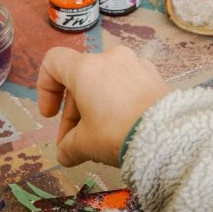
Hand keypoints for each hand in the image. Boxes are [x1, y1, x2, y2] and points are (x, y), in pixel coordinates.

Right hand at [37, 44, 171, 166]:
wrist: (167, 135)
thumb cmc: (117, 133)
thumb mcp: (84, 145)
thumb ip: (68, 147)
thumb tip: (65, 154)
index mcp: (87, 68)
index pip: (54, 62)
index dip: (45, 88)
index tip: (50, 116)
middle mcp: (111, 58)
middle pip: (80, 78)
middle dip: (73, 111)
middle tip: (74, 142)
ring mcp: (136, 63)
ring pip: (105, 82)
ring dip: (96, 107)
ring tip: (100, 138)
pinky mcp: (154, 75)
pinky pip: (127, 84)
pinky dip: (118, 102)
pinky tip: (123, 127)